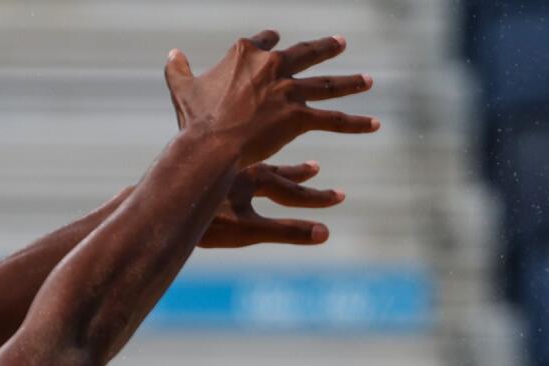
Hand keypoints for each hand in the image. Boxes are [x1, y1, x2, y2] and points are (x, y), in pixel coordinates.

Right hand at [165, 32, 378, 168]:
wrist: (211, 143)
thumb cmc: (195, 120)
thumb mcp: (183, 90)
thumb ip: (179, 70)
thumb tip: (173, 54)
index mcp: (244, 54)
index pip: (263, 42)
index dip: (270, 42)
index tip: (277, 39)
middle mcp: (271, 66)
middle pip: (304, 54)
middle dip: (323, 49)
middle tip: (340, 44)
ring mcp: (288, 89)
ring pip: (326, 85)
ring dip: (349, 83)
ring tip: (368, 81)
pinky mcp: (299, 115)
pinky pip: (334, 119)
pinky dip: (356, 123)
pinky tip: (375, 124)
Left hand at [200, 161, 342, 247]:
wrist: (159, 206)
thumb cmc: (202, 225)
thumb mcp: (249, 231)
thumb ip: (287, 232)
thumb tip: (325, 234)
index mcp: (253, 179)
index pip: (292, 190)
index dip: (316, 197)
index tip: (340, 197)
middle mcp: (239, 168)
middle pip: (275, 173)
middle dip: (298, 176)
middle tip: (317, 170)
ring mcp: (220, 171)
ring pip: (253, 164)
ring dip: (273, 167)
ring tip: (288, 166)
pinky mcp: (202, 173)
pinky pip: (229, 166)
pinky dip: (243, 166)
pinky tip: (241, 168)